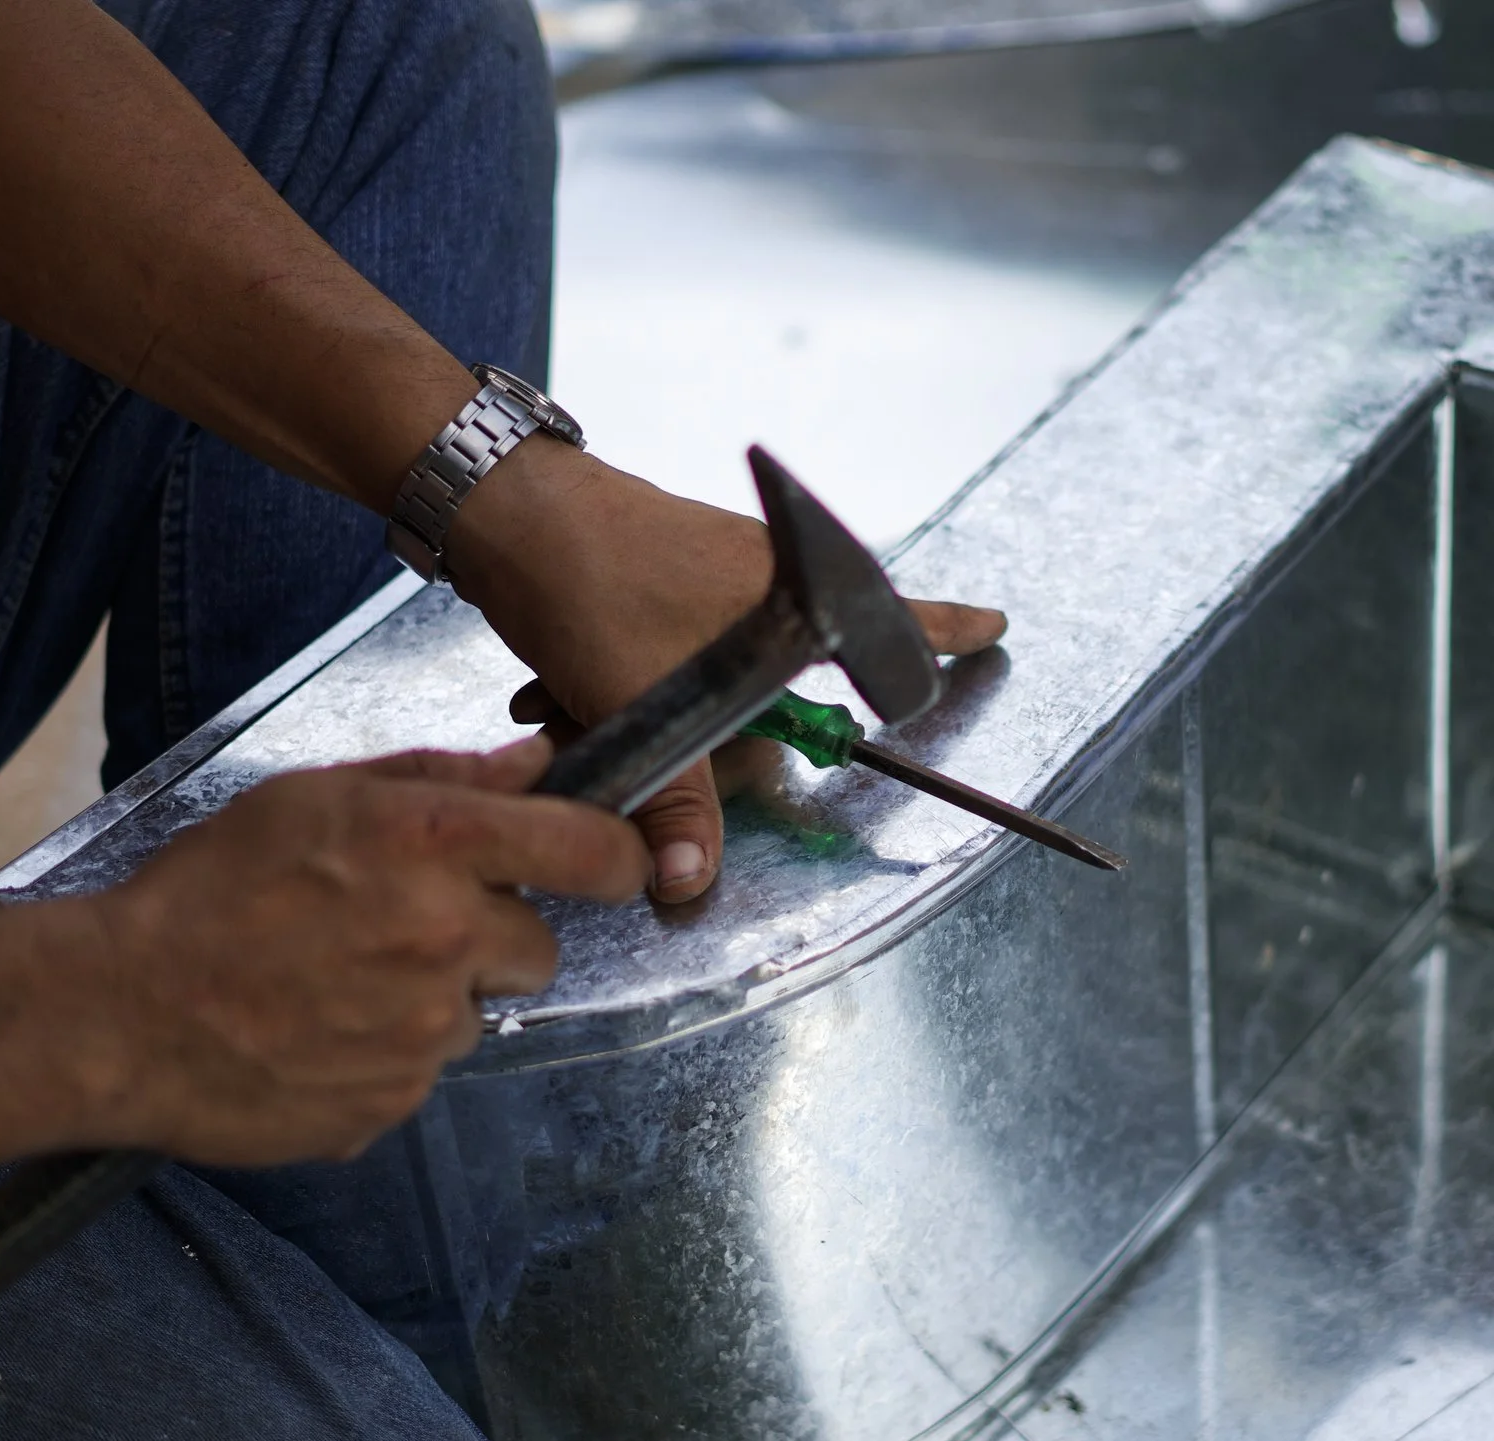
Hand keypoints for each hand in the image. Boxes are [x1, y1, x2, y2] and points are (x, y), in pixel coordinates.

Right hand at [75, 737, 646, 1165]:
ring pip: (478, 1012)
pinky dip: (385, 1054)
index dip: (618, 857)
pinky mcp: (393, 1101)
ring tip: (339, 981)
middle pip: (540, 947)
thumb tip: (537, 763)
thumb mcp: (314, 797)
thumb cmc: (203, 891)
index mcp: (433, 847)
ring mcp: (423, 1031)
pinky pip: (423, 1072)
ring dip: (433, 999)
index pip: (590, 850)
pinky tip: (317, 1030)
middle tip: (403, 928)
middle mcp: (445, 939)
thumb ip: (440, 779)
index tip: (618, 866)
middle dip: (492, 939)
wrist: (113, 1013)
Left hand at [445, 441, 1005, 903]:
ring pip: (707, 676)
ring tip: (572, 698)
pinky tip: (558, 688)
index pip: (892, 618)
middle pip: (778, 682)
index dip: (946, 633)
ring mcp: (708, 576)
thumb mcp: (643, 699)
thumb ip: (677, 801)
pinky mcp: (658, 581)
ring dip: (643, 705)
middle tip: (635, 716)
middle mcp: (763, 580)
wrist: (497, 505)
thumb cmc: (592, 574)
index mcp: (793, 595)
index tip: (996, 627)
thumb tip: (690, 882)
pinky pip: (663, 657)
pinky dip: (617, 682)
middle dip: (703, 728)